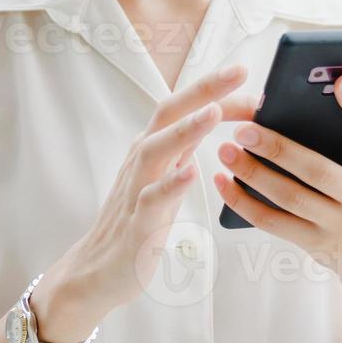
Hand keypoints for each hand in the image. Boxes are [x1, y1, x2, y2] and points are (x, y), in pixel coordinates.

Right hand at [29, 63, 249, 340]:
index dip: (213, 88)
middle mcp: (142, 161)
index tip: (245, 72)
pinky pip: (151, 200)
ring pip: (156, 150)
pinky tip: (191, 172)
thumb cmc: (139, 220)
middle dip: (203, 90)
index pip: (183, 107)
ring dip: (185, 129)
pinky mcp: (137, 225)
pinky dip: (170, 184)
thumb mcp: (165, 175)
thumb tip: (218, 115)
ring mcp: (136, 190)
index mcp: (153, 148)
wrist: (96, 271)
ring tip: (213, 112)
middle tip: (238, 71)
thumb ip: (187, 145)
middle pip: (168, 114)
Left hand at [211, 73, 341, 283]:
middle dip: (278, 148)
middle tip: (244, 128)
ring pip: (290, 198)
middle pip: (318, 171)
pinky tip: (223, 182)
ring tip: (226, 150)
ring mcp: (340, 226)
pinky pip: (273, 223)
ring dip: (252, 174)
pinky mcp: (315, 243)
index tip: (341, 81)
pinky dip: (244, 203)